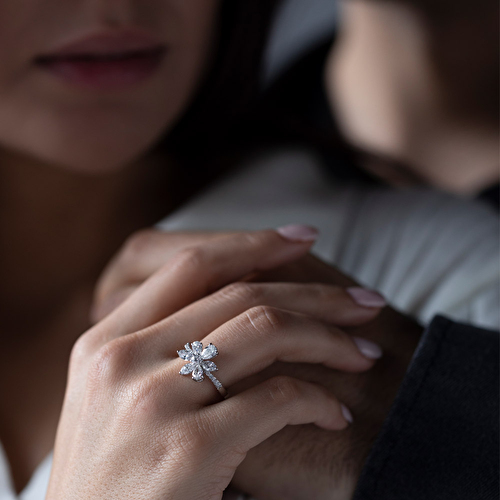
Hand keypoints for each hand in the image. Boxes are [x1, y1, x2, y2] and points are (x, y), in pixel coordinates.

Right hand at [47, 230, 384, 499]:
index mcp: (105, 340)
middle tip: (364, 299)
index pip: (193, 265)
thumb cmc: (112, 475)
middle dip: (315, 292)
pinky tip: (336, 414)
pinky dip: (319, 400)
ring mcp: (154, 401)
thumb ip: (156, 342)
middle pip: (242, 293)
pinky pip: (278, 398)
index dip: (253, 243)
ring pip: (265, 330)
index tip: (301, 237)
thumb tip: (233, 297)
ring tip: (365, 352)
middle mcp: (124, 360)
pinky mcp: (189, 449)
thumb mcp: (113, 396)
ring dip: (328, 338)